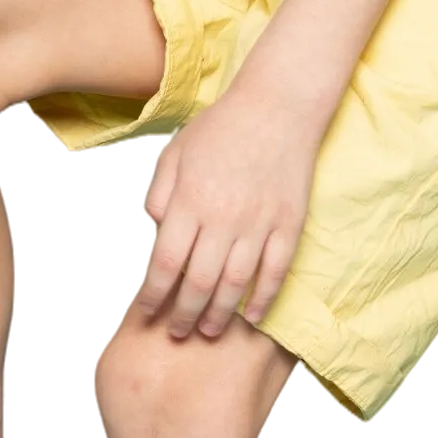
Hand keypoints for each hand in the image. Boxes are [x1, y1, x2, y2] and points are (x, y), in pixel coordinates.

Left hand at [137, 92, 317, 340]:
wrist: (279, 104)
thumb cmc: (222, 126)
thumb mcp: (177, 150)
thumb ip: (162, 191)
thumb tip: (154, 228)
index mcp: (191, 199)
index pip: (166, 261)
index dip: (155, 293)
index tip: (148, 310)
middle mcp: (223, 217)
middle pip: (199, 281)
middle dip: (183, 313)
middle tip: (176, 332)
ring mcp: (259, 222)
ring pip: (236, 283)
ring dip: (220, 314)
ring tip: (209, 331)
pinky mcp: (289, 223)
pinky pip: (276, 271)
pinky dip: (264, 298)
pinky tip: (252, 316)